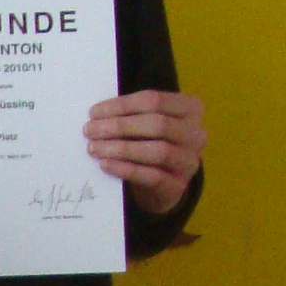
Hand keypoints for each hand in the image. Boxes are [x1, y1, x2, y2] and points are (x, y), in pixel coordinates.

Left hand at [84, 90, 205, 212]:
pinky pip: (151, 176)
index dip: (121, 105)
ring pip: (157, 151)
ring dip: (120, 148)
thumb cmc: (151, 143)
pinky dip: (125, 169)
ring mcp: (189, 161)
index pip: (154, 100)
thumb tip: (97, 116)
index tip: (94, 113)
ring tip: (94, 148)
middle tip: (89, 130)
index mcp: (190, 108)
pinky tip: (105, 164)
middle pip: (157, 124)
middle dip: (118, 126)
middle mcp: (195, 133)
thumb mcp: (147, 124)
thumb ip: (131, 115)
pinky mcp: (178, 185)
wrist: (165, 182)